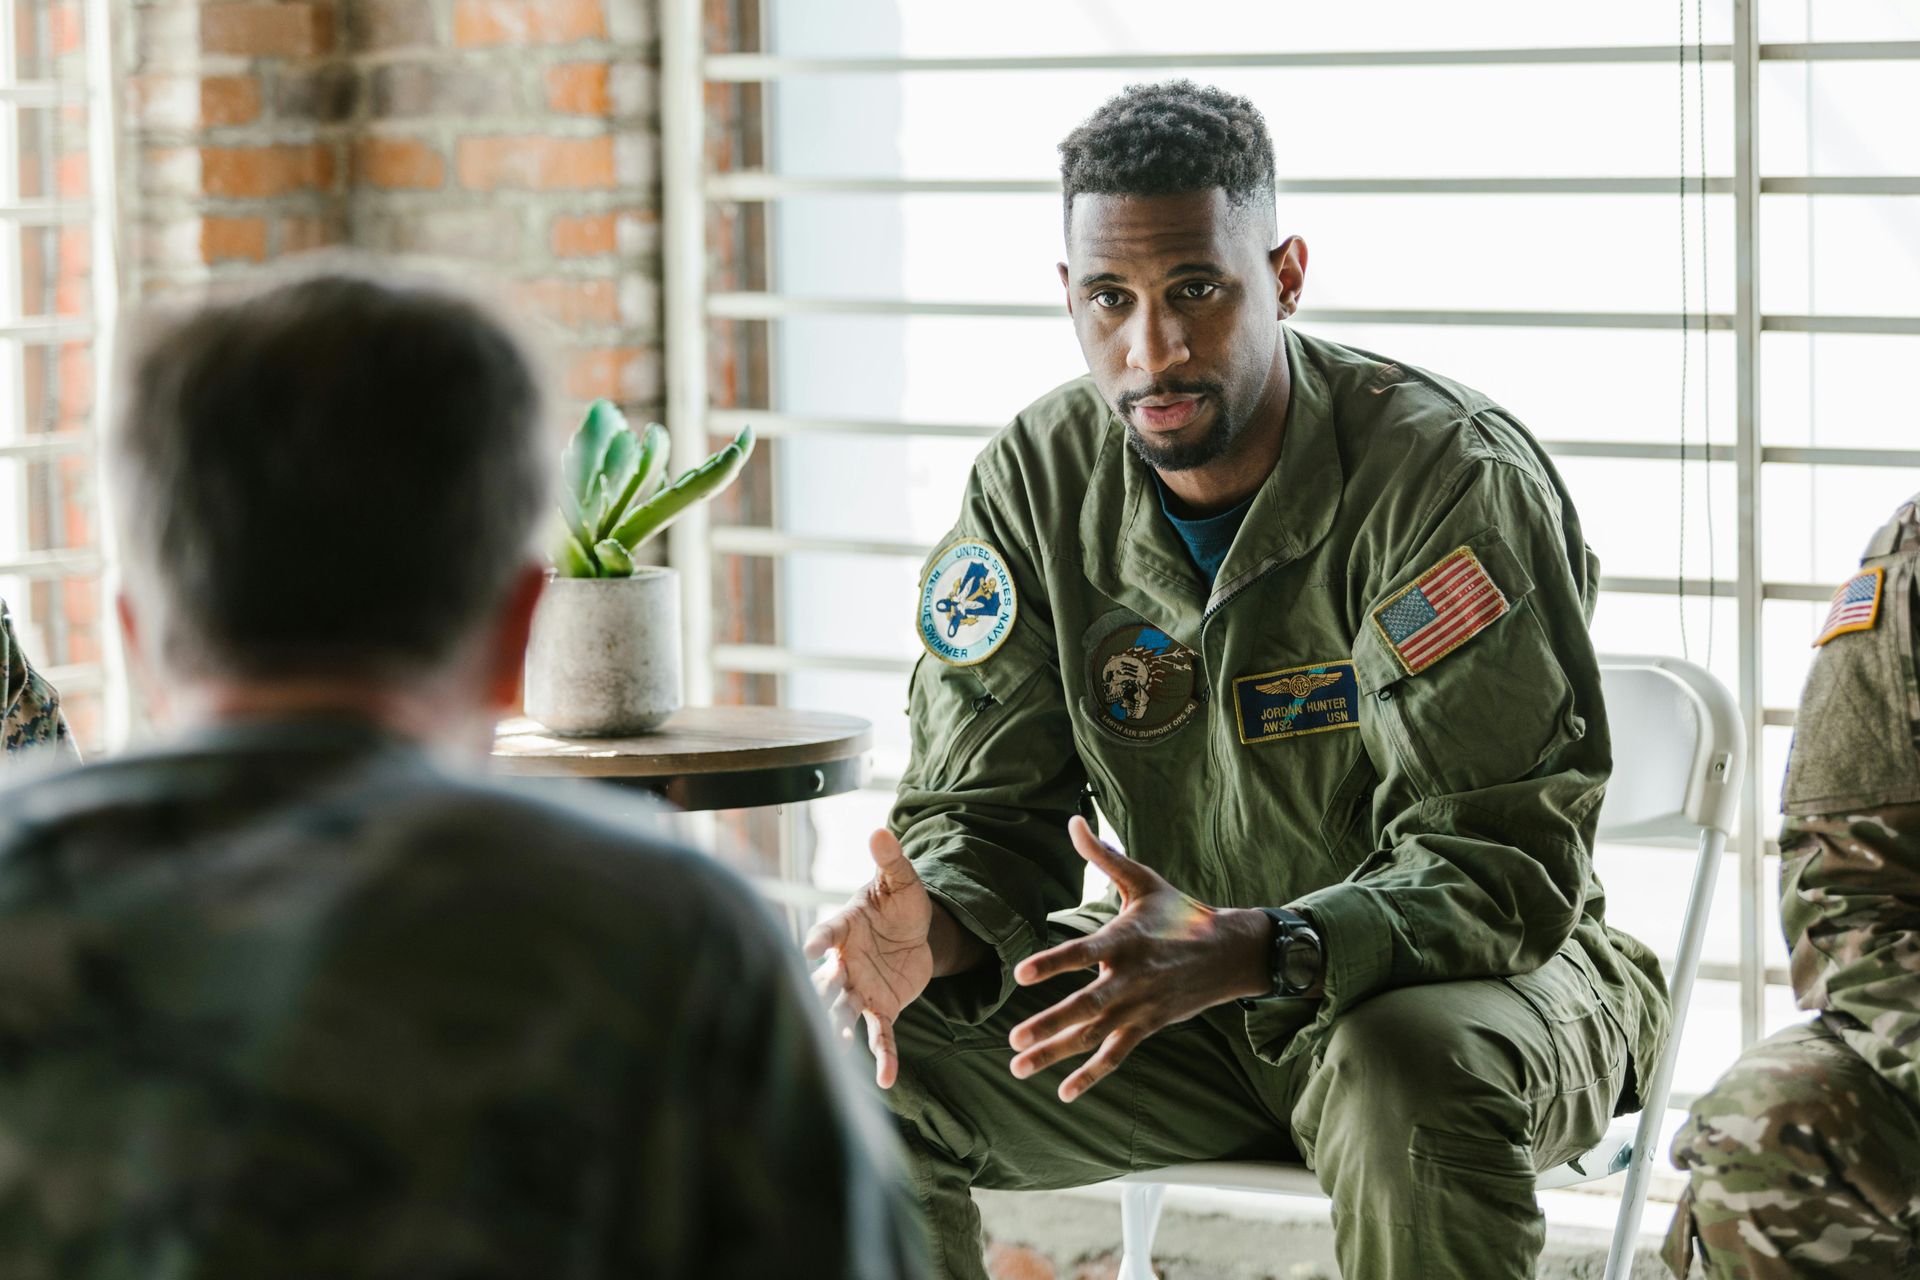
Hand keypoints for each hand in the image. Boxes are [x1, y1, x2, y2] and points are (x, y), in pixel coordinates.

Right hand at [804, 829, 934, 1089]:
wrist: (916, 933)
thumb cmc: (900, 903)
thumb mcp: (902, 881)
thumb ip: (891, 860)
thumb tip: (881, 830)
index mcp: (845, 926)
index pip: (827, 931)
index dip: (818, 939)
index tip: (808, 947)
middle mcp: (845, 961)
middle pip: (827, 978)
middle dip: (820, 991)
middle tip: (811, 1004)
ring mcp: (860, 988)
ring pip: (844, 1009)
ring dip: (838, 1025)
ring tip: (836, 1044)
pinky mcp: (881, 1009)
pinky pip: (879, 1035)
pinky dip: (883, 1057)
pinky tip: (887, 1080)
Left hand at [1007, 816, 1270, 1102]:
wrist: (1231, 953)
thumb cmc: (1180, 913)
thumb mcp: (1143, 882)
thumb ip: (1103, 856)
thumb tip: (1073, 821)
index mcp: (1125, 941)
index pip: (1082, 954)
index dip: (1053, 963)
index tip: (1021, 974)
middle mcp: (1130, 979)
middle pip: (1084, 1006)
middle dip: (1048, 1024)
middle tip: (1013, 1040)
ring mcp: (1139, 1008)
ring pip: (1093, 1037)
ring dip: (1056, 1054)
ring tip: (1018, 1066)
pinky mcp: (1147, 1027)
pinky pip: (1116, 1056)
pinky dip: (1091, 1075)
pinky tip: (1063, 1092)